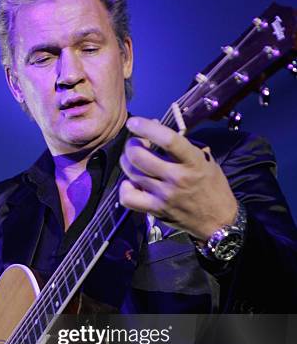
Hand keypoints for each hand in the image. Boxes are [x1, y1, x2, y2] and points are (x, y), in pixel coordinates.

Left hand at [119, 117, 237, 240]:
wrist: (218, 221)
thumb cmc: (212, 187)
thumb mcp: (205, 160)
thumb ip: (183, 146)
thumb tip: (156, 128)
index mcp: (193, 162)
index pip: (168, 140)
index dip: (146, 128)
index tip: (134, 122)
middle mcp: (177, 178)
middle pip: (139, 156)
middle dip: (131, 145)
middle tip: (135, 144)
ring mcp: (164, 195)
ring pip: (131, 173)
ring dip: (127, 162)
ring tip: (132, 160)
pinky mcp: (156, 210)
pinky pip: (128, 197)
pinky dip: (125, 187)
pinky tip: (132, 183)